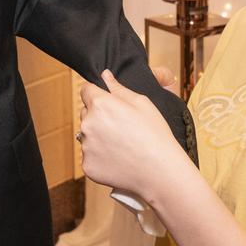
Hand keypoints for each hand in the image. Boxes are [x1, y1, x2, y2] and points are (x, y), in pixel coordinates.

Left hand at [79, 69, 189, 198]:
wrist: (159, 170)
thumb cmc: (155, 134)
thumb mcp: (142, 103)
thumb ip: (118, 88)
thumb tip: (105, 75)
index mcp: (100, 104)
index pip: (86, 90)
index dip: (98, 94)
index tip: (109, 103)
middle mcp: (87, 124)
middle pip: (86, 113)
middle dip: (99, 116)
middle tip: (121, 126)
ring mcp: (86, 146)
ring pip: (87, 135)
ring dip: (99, 137)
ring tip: (122, 144)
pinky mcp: (87, 165)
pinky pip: (90, 156)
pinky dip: (100, 156)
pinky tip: (119, 158)